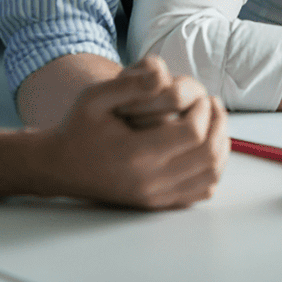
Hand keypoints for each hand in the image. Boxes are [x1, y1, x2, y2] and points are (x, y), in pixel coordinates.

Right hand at [36, 56, 228, 209]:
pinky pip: (200, 192)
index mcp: (135, 154)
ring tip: (213, 123)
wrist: (60, 167)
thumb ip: (131, 83)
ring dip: (221, 146)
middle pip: (208, 156)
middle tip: (213, 105)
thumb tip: (164, 77)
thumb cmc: (78, 127)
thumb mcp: (95, 96)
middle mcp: (148, 182)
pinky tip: (204, 147)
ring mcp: (154, 197)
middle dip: (218, 125)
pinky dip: (212, 170)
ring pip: (210, 176)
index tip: (200, 96)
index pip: (193, 134)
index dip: (204, 110)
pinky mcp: (156, 204)